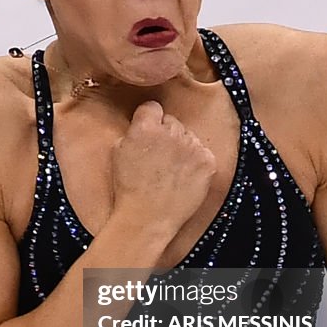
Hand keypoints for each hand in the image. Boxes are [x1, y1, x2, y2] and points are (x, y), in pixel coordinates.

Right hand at [111, 101, 216, 237]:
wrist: (147, 218)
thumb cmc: (128, 188)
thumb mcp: (118, 152)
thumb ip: (133, 131)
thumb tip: (142, 124)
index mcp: (146, 126)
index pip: (152, 107)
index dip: (149, 119)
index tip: (148, 132)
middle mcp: (172, 131)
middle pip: (172, 121)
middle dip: (166, 134)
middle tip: (158, 156)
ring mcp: (192, 146)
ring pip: (189, 136)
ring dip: (182, 147)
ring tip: (170, 170)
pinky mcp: (208, 161)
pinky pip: (203, 152)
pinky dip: (196, 162)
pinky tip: (184, 177)